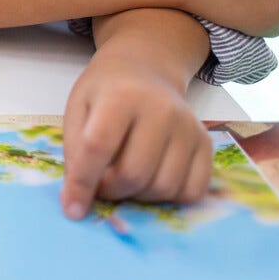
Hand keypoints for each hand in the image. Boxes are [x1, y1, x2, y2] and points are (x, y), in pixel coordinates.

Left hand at [61, 52, 212, 218]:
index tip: (72, 209)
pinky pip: (192, 191)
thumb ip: (75, 151)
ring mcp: (188, 127)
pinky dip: (168, 197)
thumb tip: (75, 201)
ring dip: (138, 196)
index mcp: (121, 96)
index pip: (98, 146)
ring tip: (123, 178)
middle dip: (111, 191)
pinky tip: (151, 179)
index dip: (82, 182)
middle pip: (134, 174)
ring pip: (163, 188)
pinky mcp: (206, 144)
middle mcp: (161, 110)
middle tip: (100, 185)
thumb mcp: (78, 109)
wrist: (145, 70)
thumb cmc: (105, 93)